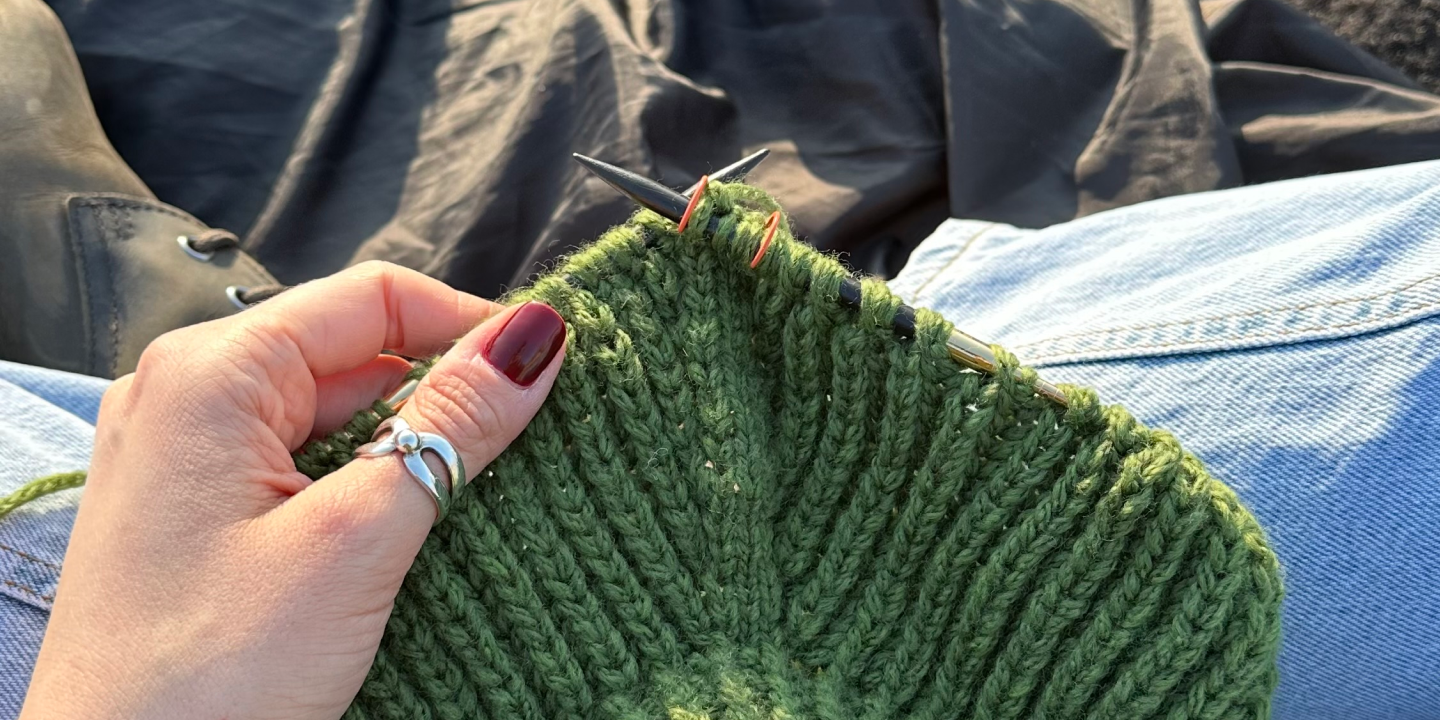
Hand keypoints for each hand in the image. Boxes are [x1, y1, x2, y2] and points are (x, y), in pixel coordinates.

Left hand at [20, 262, 566, 719]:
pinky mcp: (199, 512)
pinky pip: (303, 465)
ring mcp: (188, 455)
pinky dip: (366, 485)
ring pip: (334, 413)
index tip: (547, 370)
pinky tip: (410, 529)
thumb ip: (450, 426)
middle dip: (445, 392)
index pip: (374, 299)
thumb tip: (533, 339)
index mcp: (212, 374)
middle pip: (356, 352)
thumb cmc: (206, 680)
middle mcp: (189, 395)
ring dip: (411, 445)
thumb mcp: (354, 539)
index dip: (471, 324)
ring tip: (476, 496)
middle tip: (524, 443)